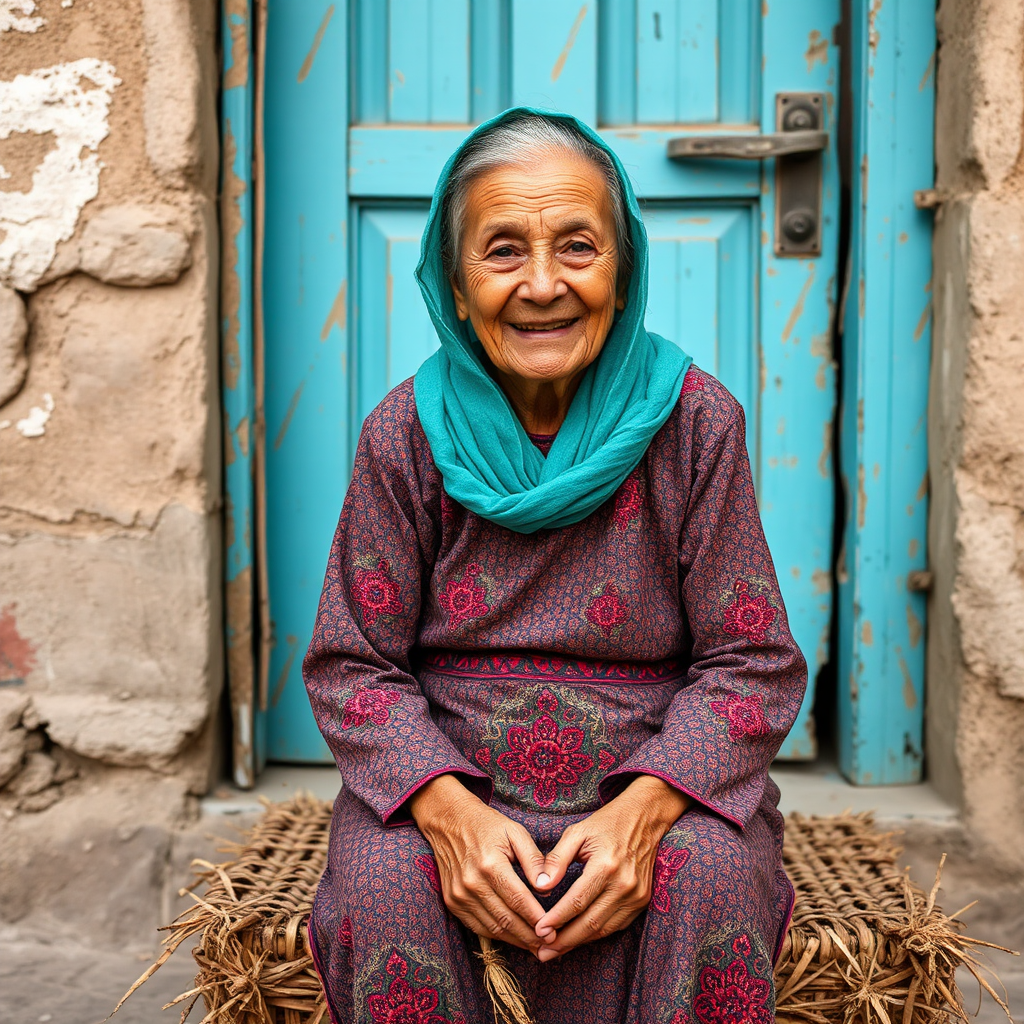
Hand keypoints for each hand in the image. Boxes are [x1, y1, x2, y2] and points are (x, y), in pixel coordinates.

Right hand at [410, 774, 548, 954]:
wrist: (449, 821)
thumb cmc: (487, 825)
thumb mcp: (515, 831)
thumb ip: (533, 860)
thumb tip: (547, 888)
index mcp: (490, 864)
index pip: (518, 900)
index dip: (537, 920)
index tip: (554, 931)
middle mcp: (472, 883)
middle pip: (506, 919)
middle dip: (530, 936)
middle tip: (549, 945)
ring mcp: (459, 895)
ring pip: (492, 928)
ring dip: (515, 941)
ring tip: (535, 946)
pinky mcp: (452, 901)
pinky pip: (476, 926)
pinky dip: (496, 935)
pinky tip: (513, 938)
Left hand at [532, 775, 688, 960]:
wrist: (644, 819)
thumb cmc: (606, 824)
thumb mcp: (577, 832)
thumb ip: (557, 859)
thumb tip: (541, 886)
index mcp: (606, 865)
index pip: (577, 901)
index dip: (556, 919)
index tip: (538, 931)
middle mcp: (624, 884)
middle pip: (591, 922)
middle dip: (565, 941)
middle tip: (543, 953)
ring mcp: (637, 895)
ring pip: (604, 929)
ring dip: (579, 942)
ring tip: (556, 951)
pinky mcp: (642, 901)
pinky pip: (616, 925)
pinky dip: (596, 934)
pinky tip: (579, 938)